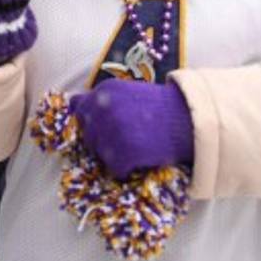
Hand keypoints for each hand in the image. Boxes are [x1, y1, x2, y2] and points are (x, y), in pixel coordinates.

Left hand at [68, 79, 194, 179]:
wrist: (190, 120)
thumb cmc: (160, 108)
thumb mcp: (127, 93)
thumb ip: (100, 99)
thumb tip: (71, 104)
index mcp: (104, 91)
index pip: (79, 110)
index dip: (91, 121)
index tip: (105, 125)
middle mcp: (105, 108)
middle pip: (88, 134)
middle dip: (101, 140)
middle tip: (126, 138)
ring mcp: (114, 130)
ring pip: (99, 153)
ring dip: (114, 155)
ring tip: (135, 146)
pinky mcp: (125, 152)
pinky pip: (115, 168)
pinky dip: (126, 169)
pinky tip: (140, 159)